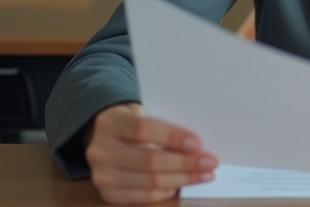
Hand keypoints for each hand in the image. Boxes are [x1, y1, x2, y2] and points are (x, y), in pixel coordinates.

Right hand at [84, 102, 217, 203]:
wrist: (101, 136)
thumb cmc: (131, 121)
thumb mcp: (141, 112)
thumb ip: (161, 124)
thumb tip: (196, 145)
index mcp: (109, 122)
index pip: (144, 130)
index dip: (172, 137)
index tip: (197, 143)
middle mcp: (100, 150)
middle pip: (149, 160)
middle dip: (184, 163)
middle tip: (210, 162)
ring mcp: (101, 175)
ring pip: (149, 181)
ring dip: (182, 179)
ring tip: (204, 175)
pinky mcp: (107, 193)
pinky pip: (142, 196)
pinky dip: (165, 191)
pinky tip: (180, 185)